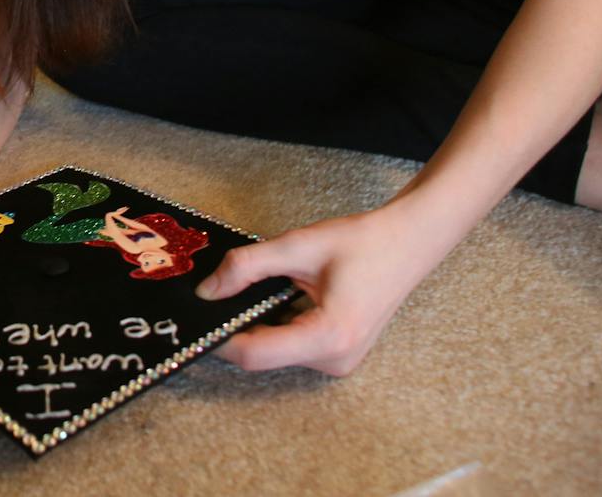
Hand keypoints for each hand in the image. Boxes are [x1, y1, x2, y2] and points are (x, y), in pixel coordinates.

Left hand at [195, 203, 442, 375]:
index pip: (254, 353)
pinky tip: (269, 295)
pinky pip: (289, 344)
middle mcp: (334, 360)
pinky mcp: (336, 352)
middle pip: (261, 354)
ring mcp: (337, 360)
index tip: (194, 316)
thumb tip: (208, 291)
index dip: (219, 337)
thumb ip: (247, 266)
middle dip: (234, 326)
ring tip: (240, 290)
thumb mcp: (297, 247)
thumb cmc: (362, 242)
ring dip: (253, 322)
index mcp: (328, 337)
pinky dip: (272, 322)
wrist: (407, 243)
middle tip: (211, 296)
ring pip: (274, 350)